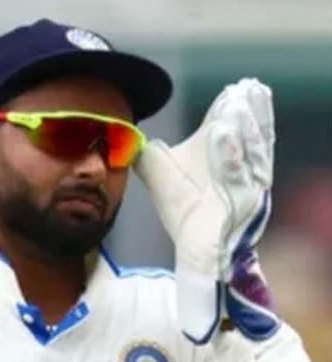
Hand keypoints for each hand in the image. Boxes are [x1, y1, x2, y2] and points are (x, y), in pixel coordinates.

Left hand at [134, 78, 279, 343]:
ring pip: (251, 148)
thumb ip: (150, 158)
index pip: (228, 125)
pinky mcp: (248, 201)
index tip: (230, 89)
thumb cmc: (184, 214)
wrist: (196, 250)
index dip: (229, 107)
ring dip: (245, 124)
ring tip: (236, 101)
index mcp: (223, 157)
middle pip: (248, 132)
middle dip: (247, 110)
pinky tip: (225, 133)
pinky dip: (235, 155)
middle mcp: (240, 166)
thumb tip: (133, 140)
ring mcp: (248, 183)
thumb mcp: (163, 180)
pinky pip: (244, 175)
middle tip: (243, 89)